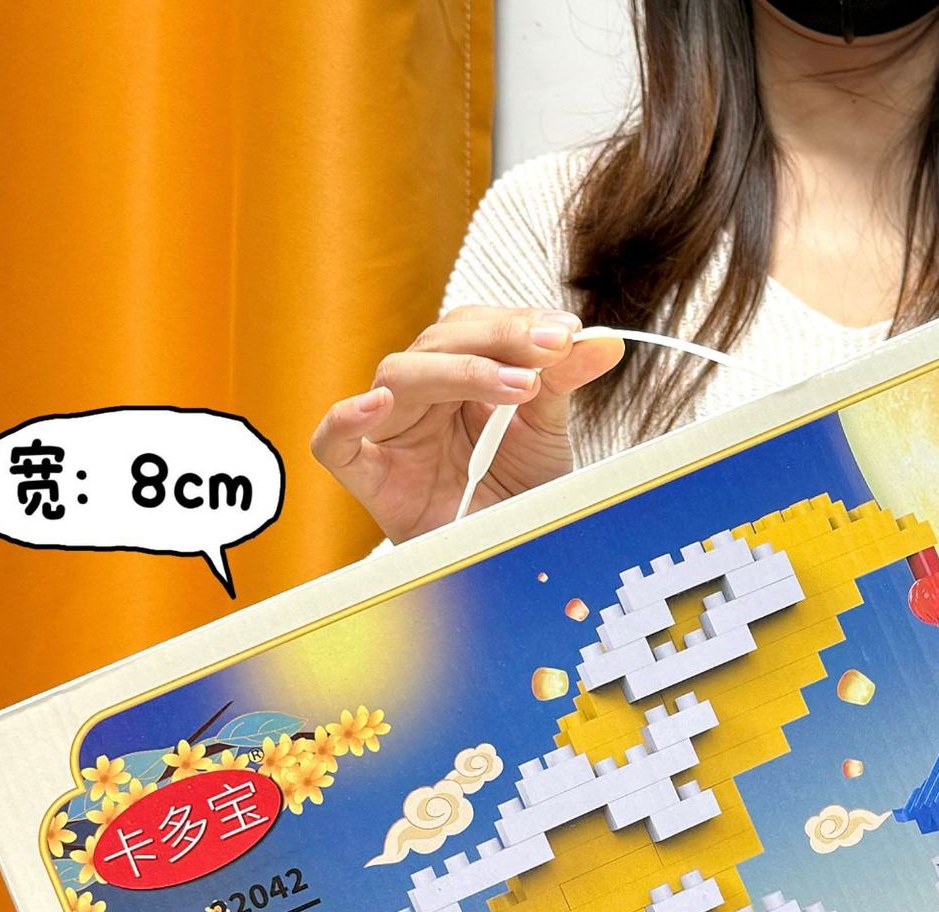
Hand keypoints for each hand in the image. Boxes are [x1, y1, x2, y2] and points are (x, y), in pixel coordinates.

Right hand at [310, 306, 623, 542]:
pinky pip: (334, 442)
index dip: (518, 323)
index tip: (567, 332)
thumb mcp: (547, 432)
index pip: (476, 326)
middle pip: (439, 341)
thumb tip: (604, 340)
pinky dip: (346, 420)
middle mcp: (422, 395)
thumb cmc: (517, 495)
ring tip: (517, 385)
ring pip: (398, 376)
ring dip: (457, 371)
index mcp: (459, 375)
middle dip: (499, 340)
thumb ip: (564, 381)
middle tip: (550, 352)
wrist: (506, 562)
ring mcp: (391, 431)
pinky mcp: (367, 474)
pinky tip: (377, 405)